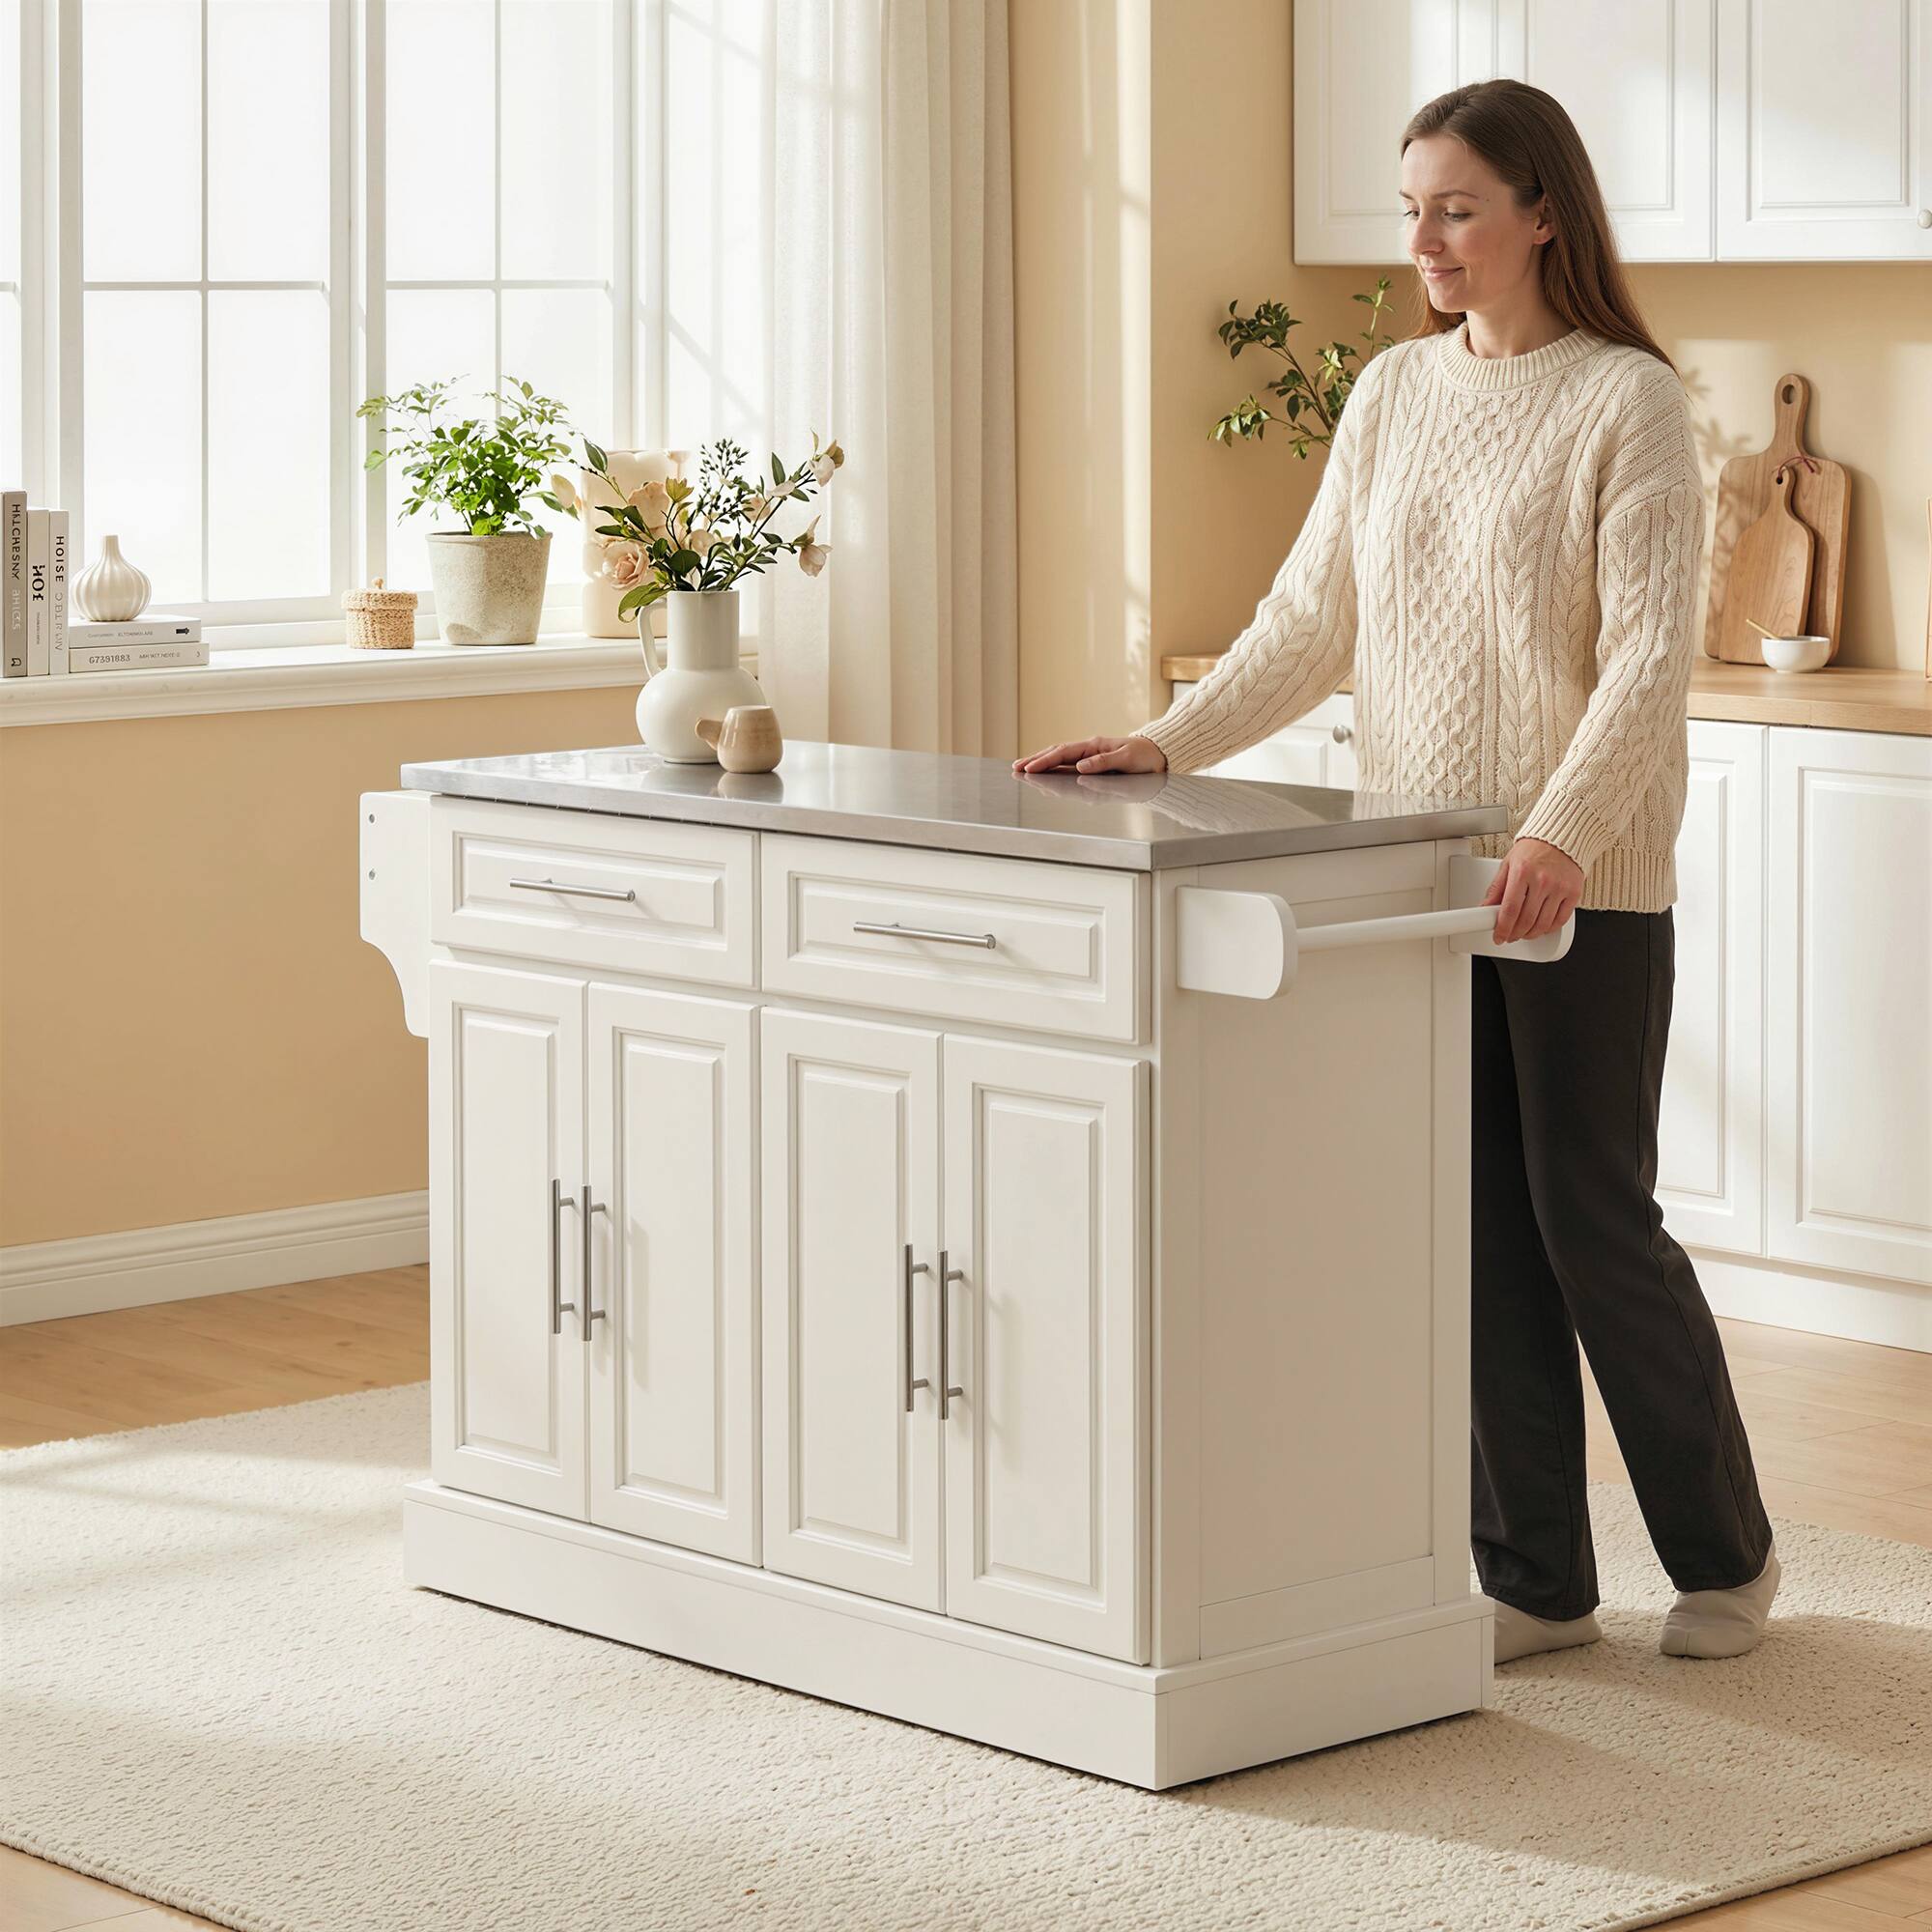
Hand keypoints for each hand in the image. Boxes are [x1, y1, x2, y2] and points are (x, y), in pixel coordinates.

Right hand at [1011, 734, 1167, 774]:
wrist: (1157, 756)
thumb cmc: (1144, 757)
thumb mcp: (1126, 759)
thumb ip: (1103, 763)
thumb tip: (1080, 766)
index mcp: (1093, 745)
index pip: (1063, 752)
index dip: (1044, 760)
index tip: (1029, 768)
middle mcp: (1088, 749)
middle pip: (1056, 753)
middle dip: (1035, 760)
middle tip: (1016, 768)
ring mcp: (1089, 756)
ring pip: (1059, 759)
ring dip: (1041, 764)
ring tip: (1023, 770)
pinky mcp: (1092, 764)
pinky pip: (1068, 766)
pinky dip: (1053, 768)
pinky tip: (1044, 774)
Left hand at [1481, 837, 1583, 944]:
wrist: (1562, 836)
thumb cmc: (1534, 848)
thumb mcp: (1508, 863)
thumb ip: (1497, 887)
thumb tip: (1485, 907)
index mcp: (1522, 872)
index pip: (1510, 909)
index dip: (1503, 928)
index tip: (1499, 937)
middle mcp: (1542, 880)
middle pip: (1526, 920)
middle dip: (1515, 934)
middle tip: (1510, 936)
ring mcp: (1559, 887)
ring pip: (1543, 924)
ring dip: (1531, 934)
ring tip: (1524, 933)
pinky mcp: (1573, 892)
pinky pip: (1561, 920)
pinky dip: (1549, 929)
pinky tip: (1542, 927)